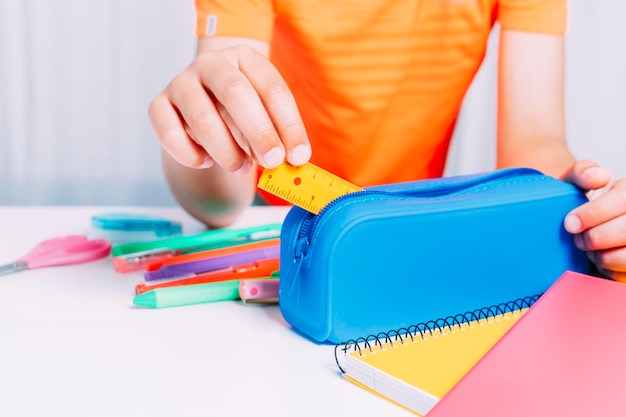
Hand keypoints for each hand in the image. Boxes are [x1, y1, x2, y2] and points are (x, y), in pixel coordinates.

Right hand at [148, 44, 310, 174]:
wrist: (204, 114)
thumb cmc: (242, 116)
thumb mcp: (265, 119)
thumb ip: (278, 135)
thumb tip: (294, 159)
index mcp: (245, 58)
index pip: (272, 87)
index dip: (288, 124)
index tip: (299, 156)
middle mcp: (211, 63)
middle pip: (236, 93)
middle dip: (259, 132)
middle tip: (273, 161)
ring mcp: (181, 82)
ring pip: (202, 118)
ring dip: (227, 151)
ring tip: (242, 168)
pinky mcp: (158, 106)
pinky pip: (169, 133)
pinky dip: (191, 155)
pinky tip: (207, 161)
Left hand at [561, 160, 625, 280]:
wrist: (583, 226)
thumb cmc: (581, 204)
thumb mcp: (576, 183)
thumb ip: (583, 172)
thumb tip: (600, 175)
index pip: (623, 200)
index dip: (595, 214)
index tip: (570, 224)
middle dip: (596, 237)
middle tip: (578, 239)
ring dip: (602, 256)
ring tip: (590, 248)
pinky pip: (624, 274)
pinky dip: (609, 269)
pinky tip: (602, 257)